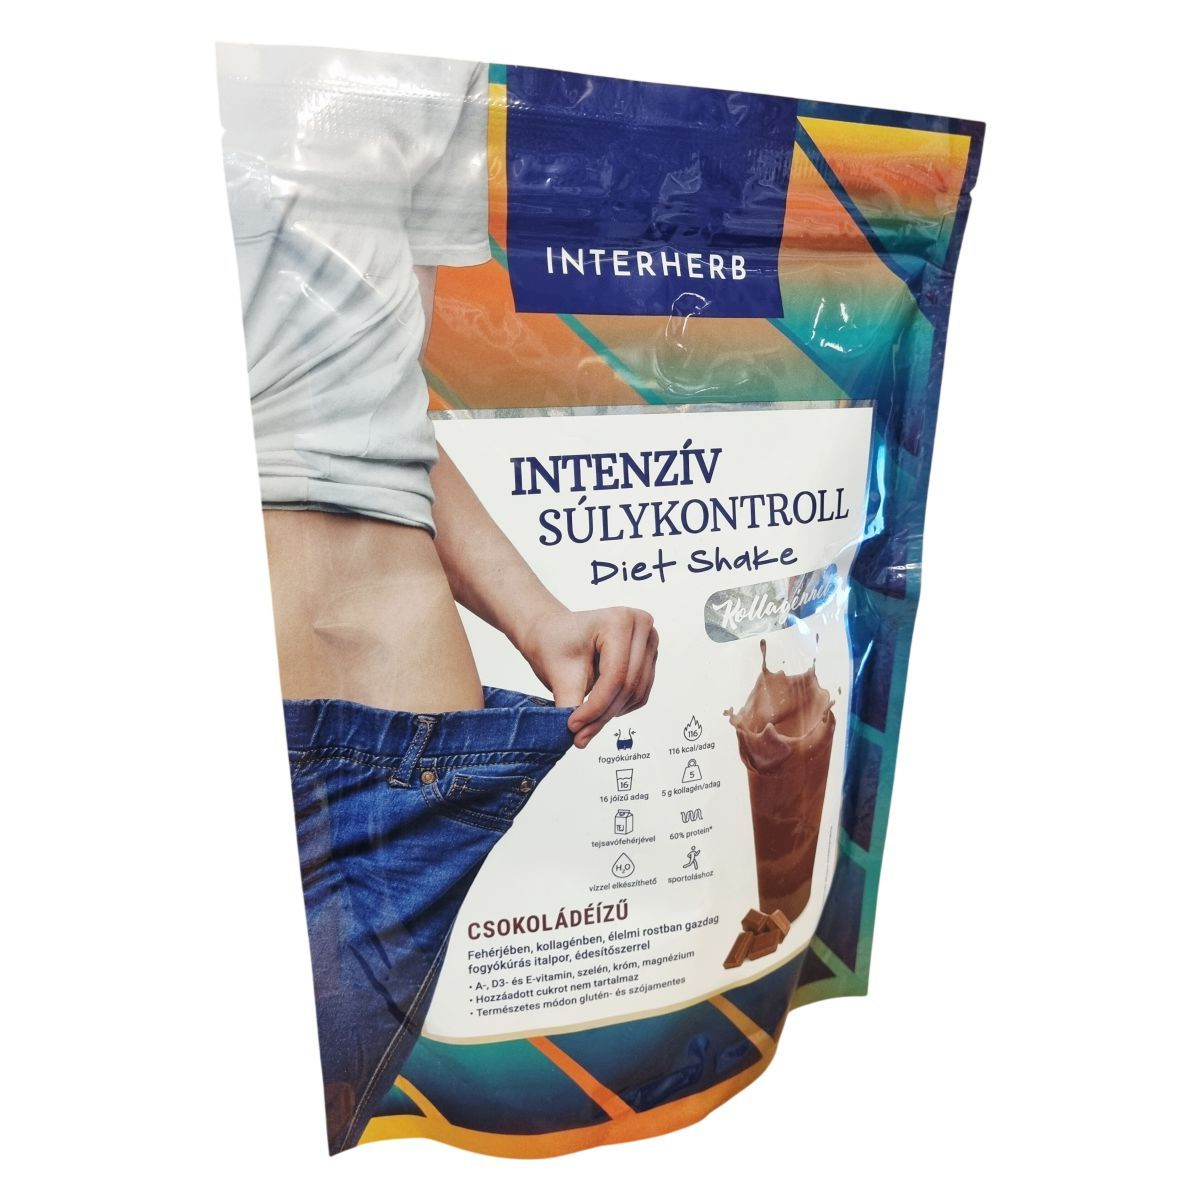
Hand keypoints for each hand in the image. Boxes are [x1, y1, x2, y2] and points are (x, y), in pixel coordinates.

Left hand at [518, 605, 658, 748]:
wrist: (553, 634)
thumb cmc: (554, 643)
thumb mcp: (559, 673)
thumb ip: (572, 705)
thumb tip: (579, 737)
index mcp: (619, 620)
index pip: (615, 675)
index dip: (595, 706)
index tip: (573, 726)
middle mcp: (641, 627)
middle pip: (628, 685)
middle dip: (602, 715)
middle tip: (579, 735)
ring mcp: (648, 643)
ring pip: (636, 693)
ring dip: (610, 713)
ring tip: (585, 721)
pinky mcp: (648, 659)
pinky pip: (640, 695)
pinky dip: (620, 707)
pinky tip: (599, 707)